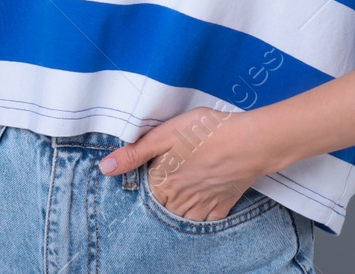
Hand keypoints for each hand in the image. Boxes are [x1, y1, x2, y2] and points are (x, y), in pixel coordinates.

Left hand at [99, 106, 266, 221]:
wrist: (250, 141)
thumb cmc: (208, 132)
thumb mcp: (166, 134)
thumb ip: (135, 153)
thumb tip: (105, 168)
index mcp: (164, 183)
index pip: (144, 195)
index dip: (143, 185)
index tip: (148, 175)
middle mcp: (181, 199)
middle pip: (162, 210)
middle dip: (159, 201)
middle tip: (165, 184)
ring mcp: (204, 204)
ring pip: (181, 219)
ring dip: (176, 212)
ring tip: (176, 197)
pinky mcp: (224, 204)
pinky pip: (206, 222)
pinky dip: (199, 219)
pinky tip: (198, 208)